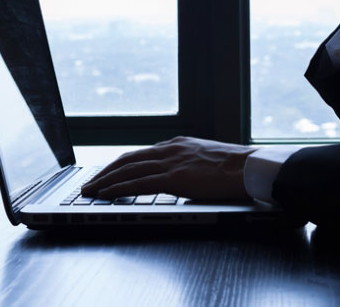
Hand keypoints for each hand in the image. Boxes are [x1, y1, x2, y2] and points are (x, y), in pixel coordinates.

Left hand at [80, 136, 257, 200]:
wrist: (249, 166)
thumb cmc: (234, 167)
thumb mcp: (207, 159)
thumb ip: (190, 164)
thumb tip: (184, 174)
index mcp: (179, 145)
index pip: (141, 154)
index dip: (121, 165)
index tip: (108, 173)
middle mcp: (171, 149)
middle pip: (129, 159)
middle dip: (106, 172)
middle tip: (90, 183)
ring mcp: (172, 162)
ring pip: (129, 169)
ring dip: (106, 181)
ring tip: (90, 191)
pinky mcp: (175, 177)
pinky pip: (140, 182)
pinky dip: (119, 188)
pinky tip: (107, 194)